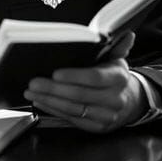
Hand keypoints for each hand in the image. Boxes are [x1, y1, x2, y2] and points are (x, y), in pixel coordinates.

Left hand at [23, 31, 145, 132]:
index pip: (95, 78)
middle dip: (53, 89)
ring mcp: (106, 116)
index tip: (55, 73)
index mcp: (118, 78)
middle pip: (80, 95)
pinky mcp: (97, 127)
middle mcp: (114, 99)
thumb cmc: (115, 76)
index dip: (74, 76)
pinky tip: (41, 102)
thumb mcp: (117, 58)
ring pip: (74, 109)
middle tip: (34, 82)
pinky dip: (54, 111)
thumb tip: (127, 34)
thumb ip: (116, 45)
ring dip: (49, 100)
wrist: (131, 102)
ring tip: (31, 92)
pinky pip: (73, 120)